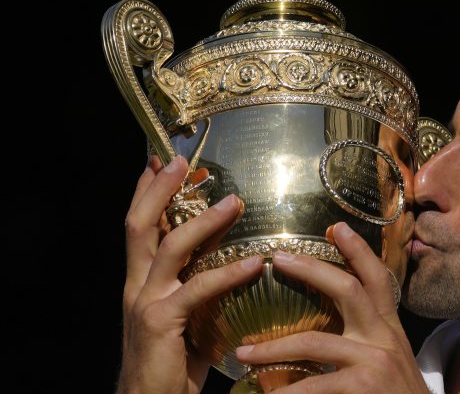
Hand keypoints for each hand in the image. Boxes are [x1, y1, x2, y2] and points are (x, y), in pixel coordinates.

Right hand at [117, 155, 262, 393]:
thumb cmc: (172, 363)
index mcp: (140, 281)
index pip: (140, 227)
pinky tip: (257, 263)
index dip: (146, 192)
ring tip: (235, 201)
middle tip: (179, 161)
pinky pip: (199, 289)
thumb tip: (235, 262)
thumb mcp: (183, 317)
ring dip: (204, 221)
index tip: (159, 161)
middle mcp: (137, 285)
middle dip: (159, 190)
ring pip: (171, 248)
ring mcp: (146, 302)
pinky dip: (229, 273)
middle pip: (141, 225)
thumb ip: (197, 288)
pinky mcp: (162, 322)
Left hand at [235, 222, 428, 392]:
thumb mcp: (390, 358)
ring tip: (243, 353)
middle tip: (280, 258)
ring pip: (314, 341)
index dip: (358, 250)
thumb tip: (326, 328)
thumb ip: (366, 338)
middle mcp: (384, 337)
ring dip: (272, 347)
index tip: (336, 226)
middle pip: (348, 289)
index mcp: (388, 327)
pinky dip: (285, 393)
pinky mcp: (364, 388)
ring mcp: (374, 361)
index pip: (377, 278)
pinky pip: (313, 387)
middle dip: (311, 270)